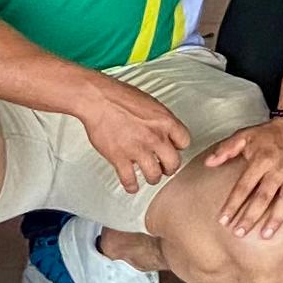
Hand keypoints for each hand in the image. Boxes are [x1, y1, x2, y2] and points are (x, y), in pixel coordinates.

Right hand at [77, 80, 192, 196]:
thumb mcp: (150, 103)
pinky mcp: (120, 158)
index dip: (179, 147)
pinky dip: (131, 186)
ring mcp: (137, 149)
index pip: (184, 142)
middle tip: (165, 168)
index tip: (174, 150)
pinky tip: (132, 185)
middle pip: (173, 162)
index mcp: (165, 121)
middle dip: (169, 168)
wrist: (98, 99)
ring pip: (154, 175)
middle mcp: (154, 137)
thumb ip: (160, 119)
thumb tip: (164, 129)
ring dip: (152, 178)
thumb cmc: (120, 96)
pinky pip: (129, 180)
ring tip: (149, 177)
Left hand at [200, 114, 282, 240]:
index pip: (244, 186)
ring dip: (276, 219)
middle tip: (239, 232)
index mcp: (262, 159)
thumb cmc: (269, 134)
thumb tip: (208, 163)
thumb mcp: (245, 135)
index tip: (223, 220)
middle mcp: (279, 169)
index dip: (233, 204)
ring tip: (266, 235)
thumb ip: (226, 149)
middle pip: (264, 196)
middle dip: (251, 216)